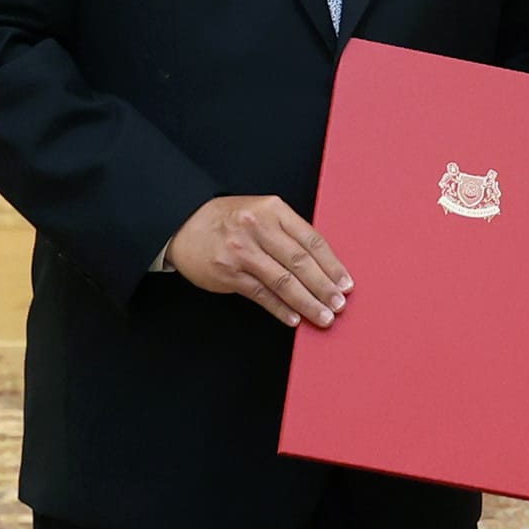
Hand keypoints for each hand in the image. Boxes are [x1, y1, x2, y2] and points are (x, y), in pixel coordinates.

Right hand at [167, 194, 351, 327]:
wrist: (182, 225)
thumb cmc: (228, 220)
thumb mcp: (261, 212)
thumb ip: (288, 233)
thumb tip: (323, 266)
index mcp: (273, 209)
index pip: (312, 240)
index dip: (332, 265)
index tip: (346, 283)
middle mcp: (258, 227)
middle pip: (301, 262)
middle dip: (324, 287)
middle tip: (339, 304)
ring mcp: (242, 251)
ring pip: (283, 281)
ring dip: (307, 302)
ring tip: (323, 317)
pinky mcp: (228, 272)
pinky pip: (261, 294)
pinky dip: (280, 308)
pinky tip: (294, 318)